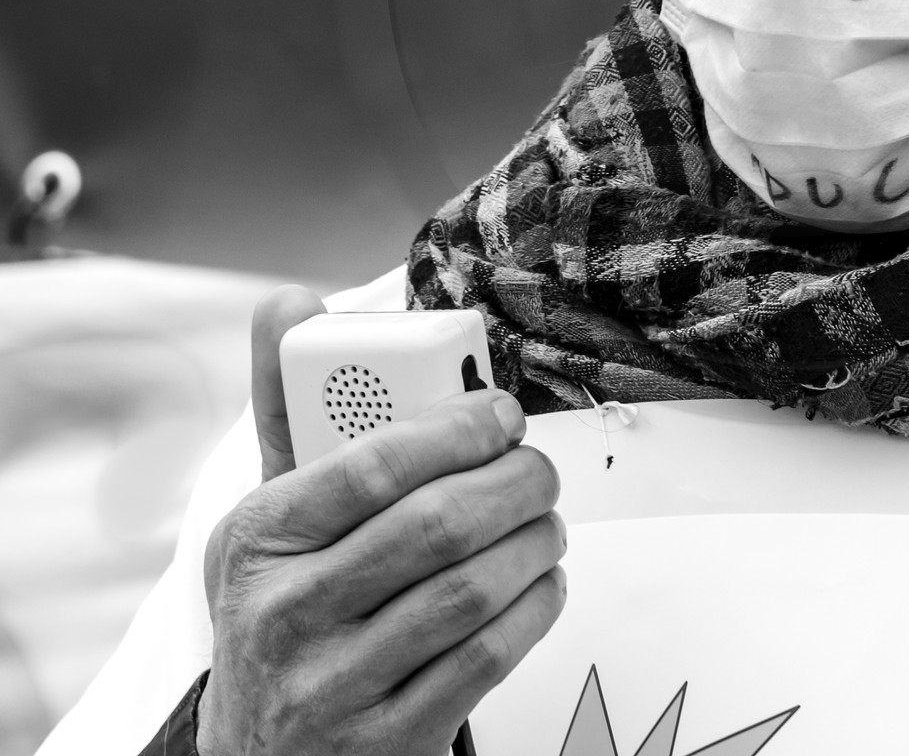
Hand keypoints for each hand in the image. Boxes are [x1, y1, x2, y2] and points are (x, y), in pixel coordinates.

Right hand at [195, 286, 564, 755]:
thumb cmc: (286, 606)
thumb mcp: (269, 514)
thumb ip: (289, 407)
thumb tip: (288, 303)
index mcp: (256, 539)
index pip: (370, 465)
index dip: (456, 428)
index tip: (500, 412)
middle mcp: (283, 617)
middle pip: (436, 526)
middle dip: (514, 481)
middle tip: (537, 466)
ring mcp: (331, 688)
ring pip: (470, 591)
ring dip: (534, 541)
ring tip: (545, 519)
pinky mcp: (385, 743)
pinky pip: (487, 657)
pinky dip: (535, 607)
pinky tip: (539, 582)